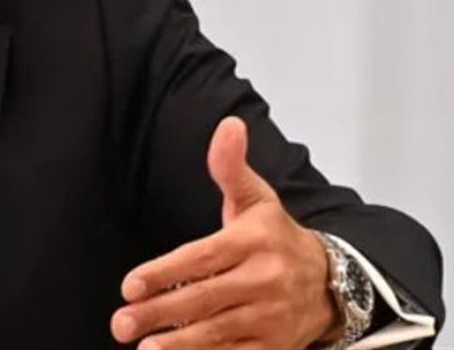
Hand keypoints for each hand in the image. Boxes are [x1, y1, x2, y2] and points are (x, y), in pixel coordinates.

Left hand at [110, 117, 340, 349]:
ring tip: (143, 348)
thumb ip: (230, 166)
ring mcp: (271, 317)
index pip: (202, 258)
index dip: (165, 272)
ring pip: (219, 332)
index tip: (129, 286)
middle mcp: (264, 280)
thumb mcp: (256, 199)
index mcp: (254, 242)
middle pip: (205, 298)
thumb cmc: (277, 237)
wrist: (332, 283)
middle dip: (160, 312)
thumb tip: (228, 126)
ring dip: (180, 344)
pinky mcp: (275, 346)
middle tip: (120, 322)